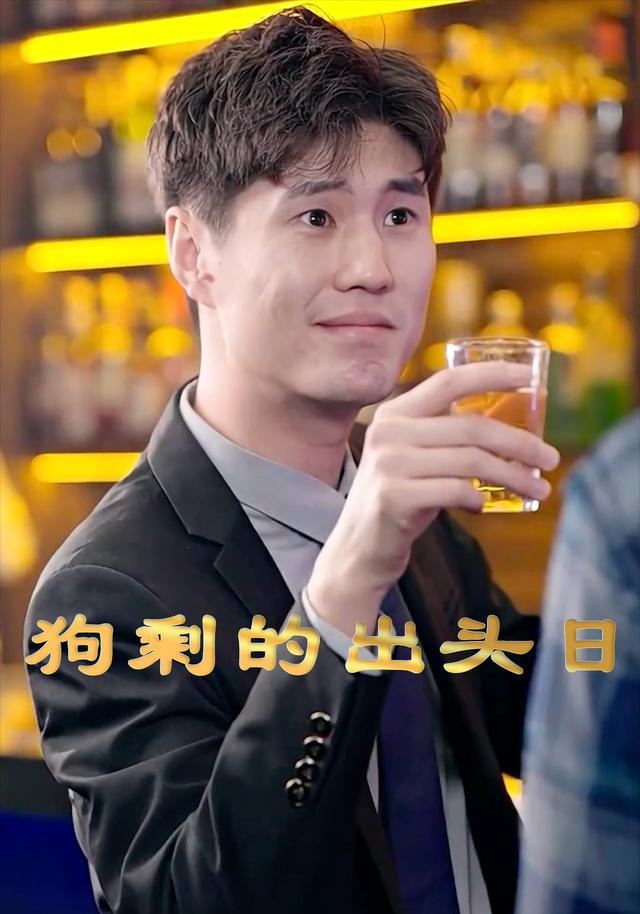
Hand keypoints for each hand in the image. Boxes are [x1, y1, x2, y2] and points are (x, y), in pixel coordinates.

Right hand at [307, 361, 559, 636]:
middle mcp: (388, 432)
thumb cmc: (401, 495)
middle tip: (551, 459)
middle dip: (521, 442)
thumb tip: (515, 426)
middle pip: (472, 427)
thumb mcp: (415, 455)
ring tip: (538, 489)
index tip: (529, 379)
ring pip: (471, 461)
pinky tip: (483, 505)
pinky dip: (478, 498)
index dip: (491, 374)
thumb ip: (446, 435)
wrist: (360, 545)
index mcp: (395, 412)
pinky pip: (454, 491)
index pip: (449, 381)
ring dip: (513, 475)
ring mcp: (389, 464)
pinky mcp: (393, 498)